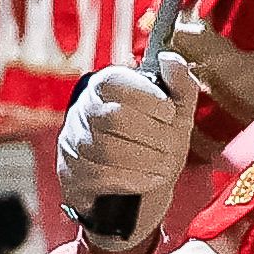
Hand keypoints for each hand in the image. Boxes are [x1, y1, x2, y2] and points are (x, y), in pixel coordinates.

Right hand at [54, 59, 195, 230]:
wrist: (138, 194)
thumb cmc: (155, 145)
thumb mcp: (176, 115)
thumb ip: (179, 85)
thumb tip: (171, 58)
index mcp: (105, 88)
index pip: (114, 82)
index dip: (146, 96)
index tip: (169, 112)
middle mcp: (83, 112)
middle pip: (114, 118)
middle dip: (152, 133)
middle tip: (172, 144)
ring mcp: (74, 144)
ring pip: (108, 149)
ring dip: (147, 159)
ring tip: (165, 163)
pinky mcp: (74, 175)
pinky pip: (103, 176)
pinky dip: (136, 179)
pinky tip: (151, 179)